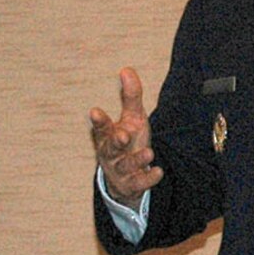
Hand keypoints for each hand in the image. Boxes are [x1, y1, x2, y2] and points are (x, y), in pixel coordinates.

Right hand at [89, 68, 161, 204]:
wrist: (125, 179)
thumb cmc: (127, 142)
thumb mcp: (132, 118)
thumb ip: (130, 96)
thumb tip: (126, 69)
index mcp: (108, 136)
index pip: (102, 127)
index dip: (99, 121)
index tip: (95, 112)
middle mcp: (111, 154)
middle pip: (110, 148)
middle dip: (116, 141)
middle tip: (123, 136)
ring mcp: (120, 171)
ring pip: (126, 166)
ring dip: (136, 159)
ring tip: (149, 153)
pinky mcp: (131, 185)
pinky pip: (138, 183)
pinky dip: (148, 178)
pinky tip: (158, 172)